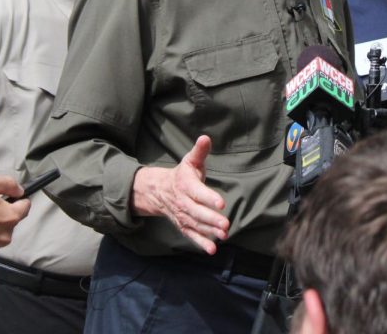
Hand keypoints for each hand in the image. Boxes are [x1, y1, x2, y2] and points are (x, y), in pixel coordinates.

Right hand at [132, 135, 229, 253]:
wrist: (160, 191)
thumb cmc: (182, 175)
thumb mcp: (190, 161)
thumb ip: (200, 151)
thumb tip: (205, 137)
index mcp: (186, 185)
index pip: (198, 192)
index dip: (209, 197)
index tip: (221, 203)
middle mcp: (183, 202)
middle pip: (197, 212)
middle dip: (211, 219)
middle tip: (226, 224)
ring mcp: (183, 216)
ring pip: (196, 225)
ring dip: (209, 231)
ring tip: (224, 235)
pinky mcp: (183, 226)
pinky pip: (191, 236)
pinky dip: (201, 243)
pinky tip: (212, 250)